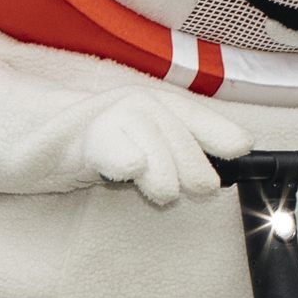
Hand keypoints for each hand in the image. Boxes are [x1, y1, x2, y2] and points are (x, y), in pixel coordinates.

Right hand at [81, 93, 252, 208]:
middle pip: (181, 142)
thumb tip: (230, 161)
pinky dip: (130, 165)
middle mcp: (142, 105)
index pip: (198, 117)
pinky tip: (132, 169)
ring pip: (157, 155)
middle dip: (196, 170)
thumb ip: (187, 147)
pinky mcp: (94, 140)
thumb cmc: (113, 144)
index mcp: (161, 103)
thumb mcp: (153, 139)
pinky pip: (123, 157)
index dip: (222, 133)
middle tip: (202, 188)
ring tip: (161, 193)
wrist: (54, 140)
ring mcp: (116, 119)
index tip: (242, 148)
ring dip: (164, 181)